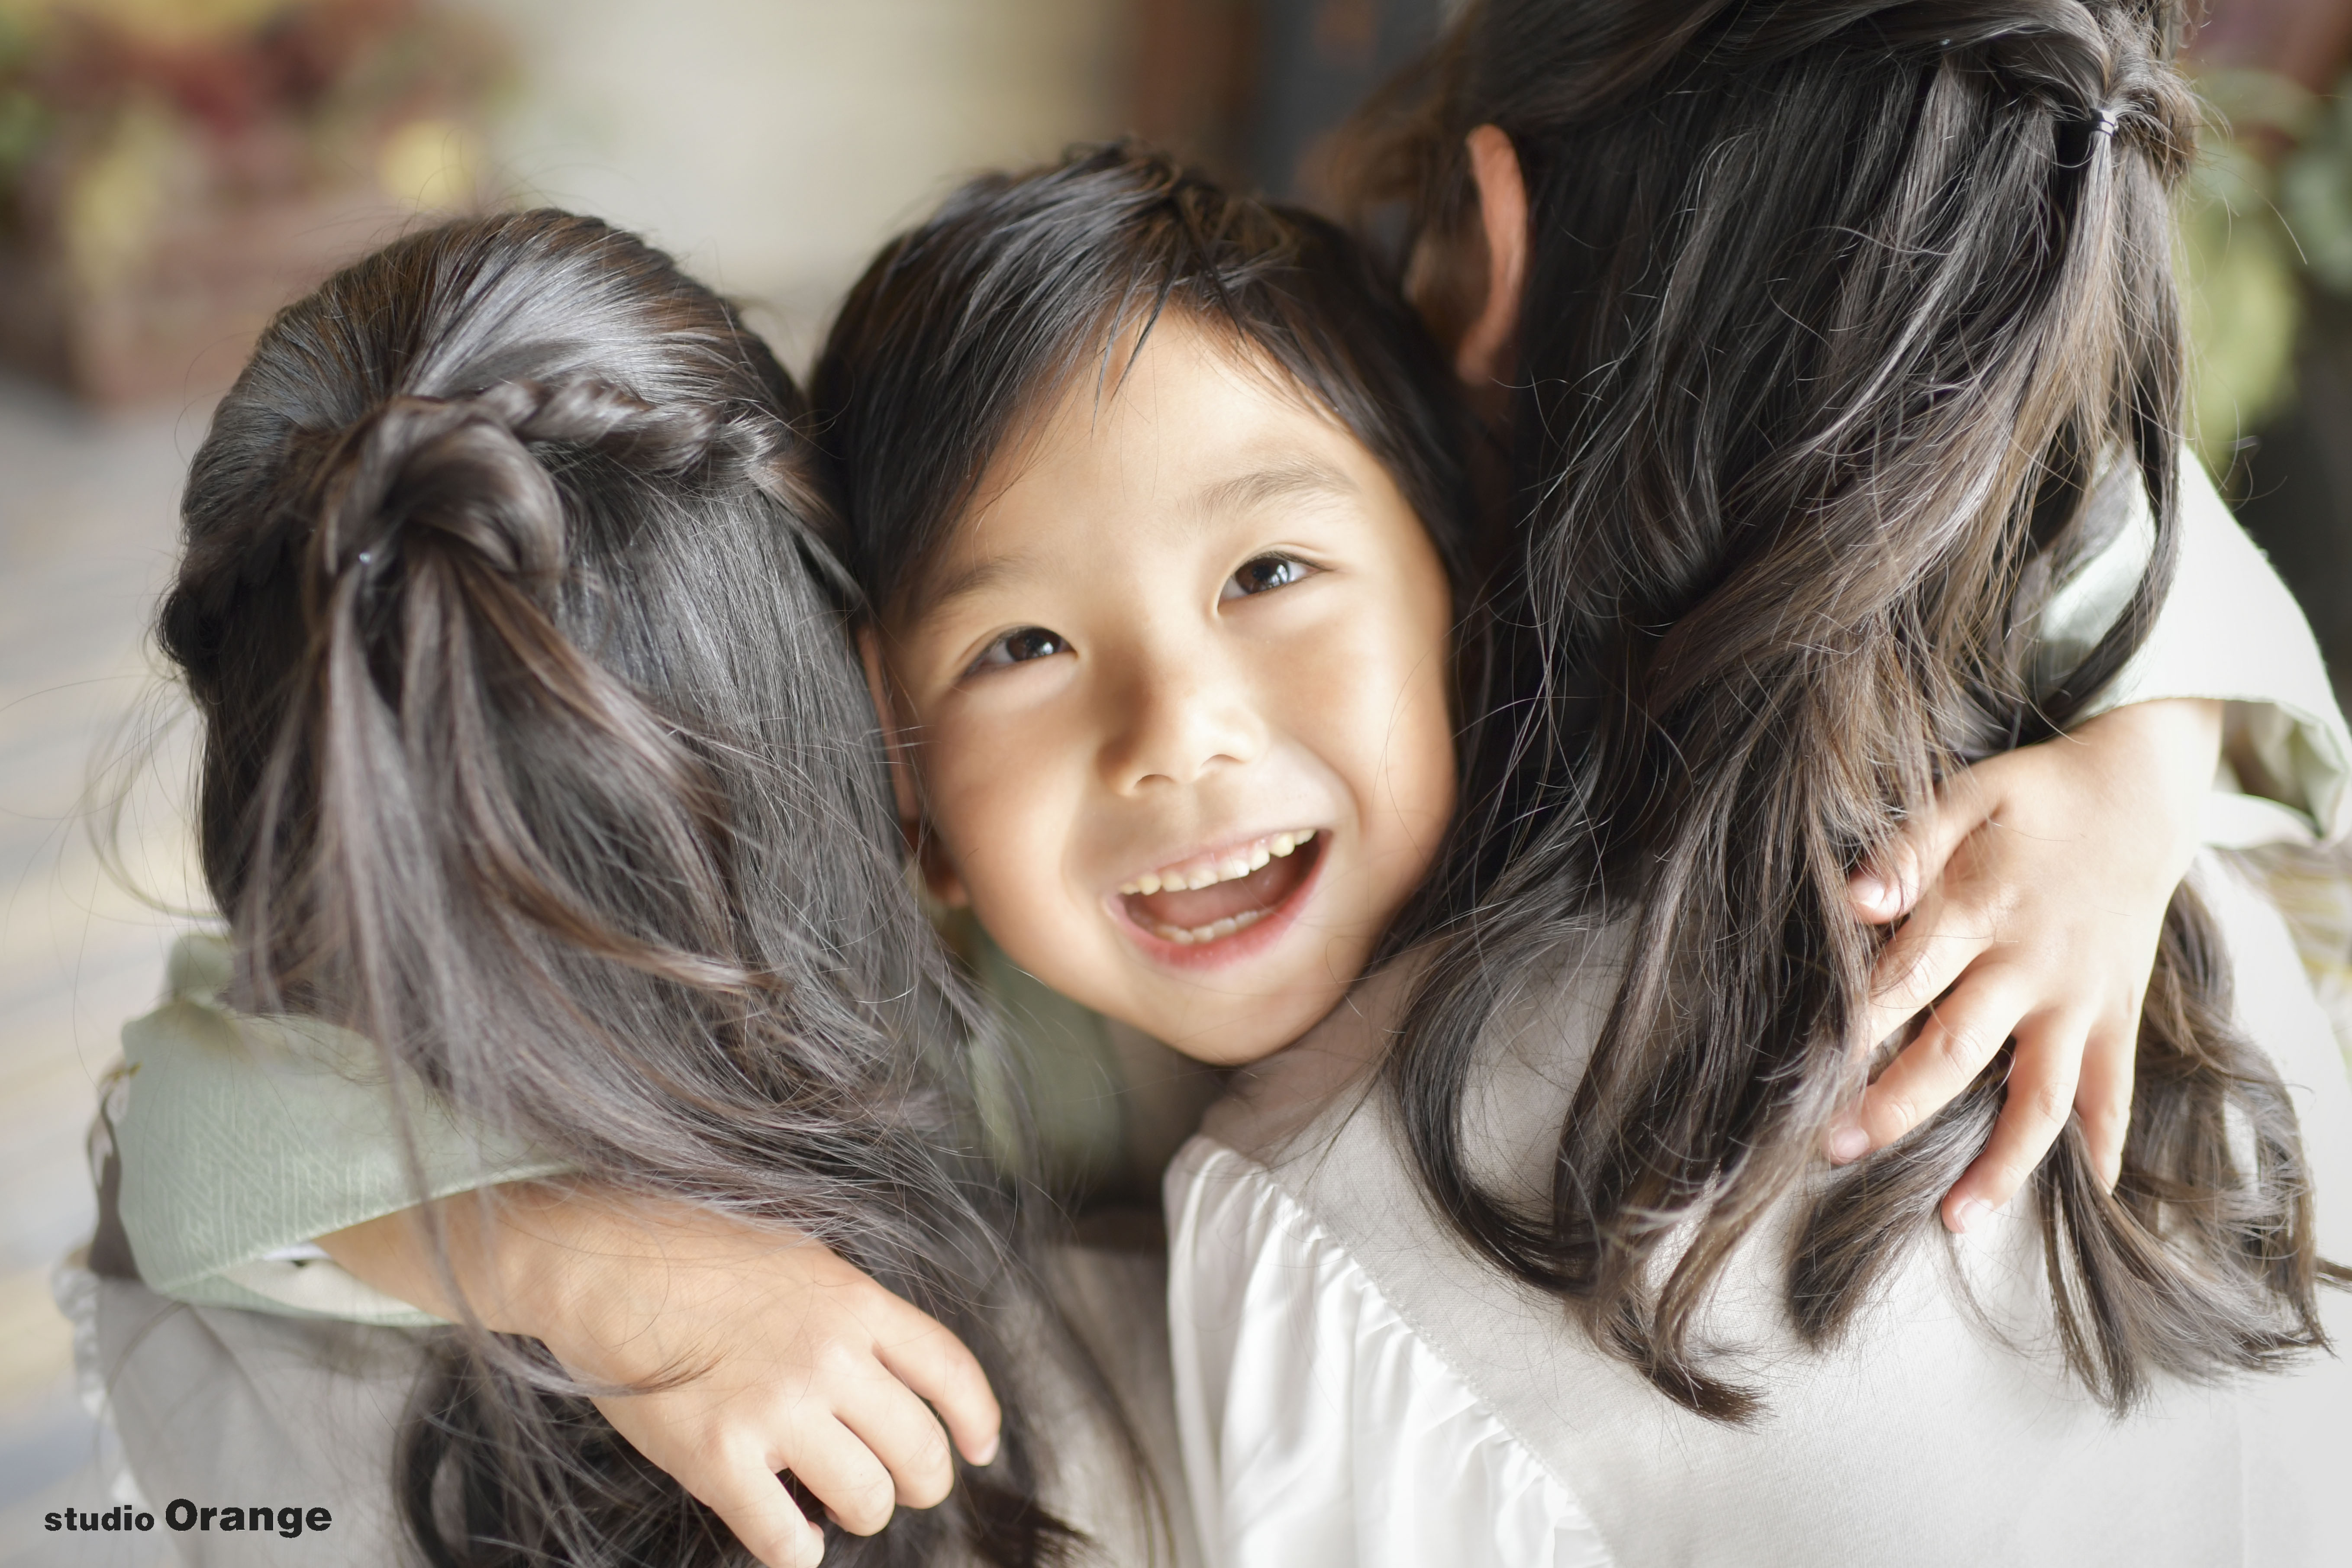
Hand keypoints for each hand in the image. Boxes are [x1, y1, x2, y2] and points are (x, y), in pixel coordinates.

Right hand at [320, 1185, 998, 1567]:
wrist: (600, 1262)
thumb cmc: (697, 1255)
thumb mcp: (800, 1259)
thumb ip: (852, 1314)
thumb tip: (895, 1373)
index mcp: (854, 1302)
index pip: (950, 1372)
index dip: (977, 1421)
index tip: (980, 1451)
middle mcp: (827, 1356)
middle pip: (920, 1450)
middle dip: (921, 1482)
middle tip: (898, 1487)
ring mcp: (774, 1408)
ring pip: (867, 1501)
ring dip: (860, 1514)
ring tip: (836, 1505)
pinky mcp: (717, 1458)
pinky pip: (787, 1540)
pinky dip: (798, 1551)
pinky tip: (789, 1536)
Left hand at [1829, 699, 2222, 1232]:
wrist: (2142, 793)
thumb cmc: (2034, 798)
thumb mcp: (1969, 795)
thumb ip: (1907, 847)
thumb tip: (1853, 900)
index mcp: (1981, 911)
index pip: (1902, 982)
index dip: (1851, 1029)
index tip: (1802, 1077)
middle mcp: (2030, 967)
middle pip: (1955, 1051)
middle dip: (1893, 1107)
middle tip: (1833, 1150)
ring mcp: (2079, 999)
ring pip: (2040, 1098)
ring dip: (1999, 1164)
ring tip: (1953, 1221)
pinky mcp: (2117, 1015)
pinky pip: (2115, 1094)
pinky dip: (2104, 1149)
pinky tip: (2090, 1202)